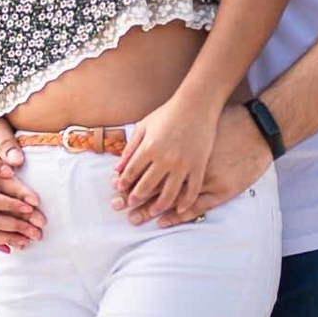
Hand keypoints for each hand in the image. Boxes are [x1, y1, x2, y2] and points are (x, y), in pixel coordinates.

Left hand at [116, 104, 272, 227]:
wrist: (197, 105)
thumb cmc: (168, 114)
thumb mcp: (144, 126)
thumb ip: (130, 148)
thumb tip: (118, 168)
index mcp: (149, 147)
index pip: (132, 172)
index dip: (123, 183)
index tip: (120, 190)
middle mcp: (165, 159)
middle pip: (146, 186)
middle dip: (136, 198)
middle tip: (130, 205)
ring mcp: (184, 164)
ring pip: (169, 194)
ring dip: (158, 206)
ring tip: (152, 211)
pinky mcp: (199, 166)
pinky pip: (192, 190)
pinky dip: (185, 202)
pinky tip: (179, 208)